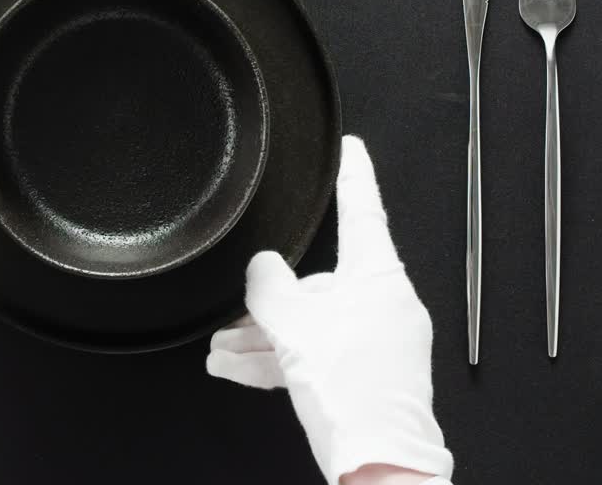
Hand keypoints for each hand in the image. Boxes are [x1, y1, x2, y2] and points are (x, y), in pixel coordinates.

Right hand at [207, 136, 452, 484]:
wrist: (380, 465)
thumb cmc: (352, 392)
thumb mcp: (295, 329)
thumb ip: (269, 289)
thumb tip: (261, 269)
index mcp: (377, 277)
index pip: (363, 210)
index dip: (353, 175)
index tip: (350, 148)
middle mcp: (381, 303)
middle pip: (318, 283)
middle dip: (269, 301)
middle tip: (232, 312)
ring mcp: (375, 341)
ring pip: (311, 324)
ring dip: (263, 337)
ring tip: (220, 350)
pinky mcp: (364, 374)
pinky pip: (315, 354)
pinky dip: (279, 360)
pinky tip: (235, 368)